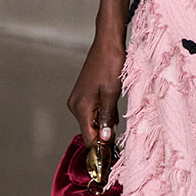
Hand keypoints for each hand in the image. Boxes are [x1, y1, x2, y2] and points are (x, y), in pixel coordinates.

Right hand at [67, 26, 124, 148]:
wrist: (107, 42)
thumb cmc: (111, 64)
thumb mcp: (112, 93)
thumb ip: (107, 118)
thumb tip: (104, 140)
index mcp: (80, 107)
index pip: (89, 138)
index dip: (101, 147)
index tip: (114, 153)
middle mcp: (75, 105)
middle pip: (89, 131)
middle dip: (104, 134)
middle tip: (120, 130)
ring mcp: (78, 99)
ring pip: (92, 121)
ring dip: (105, 123)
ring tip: (117, 114)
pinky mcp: (83, 94)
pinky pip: (92, 111)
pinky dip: (103, 114)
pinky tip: (112, 106)